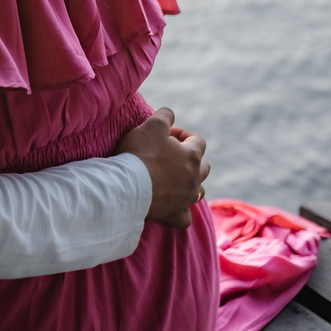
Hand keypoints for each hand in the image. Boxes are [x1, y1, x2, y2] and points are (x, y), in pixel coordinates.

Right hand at [116, 107, 208, 228]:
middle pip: (203, 167)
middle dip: (191, 159)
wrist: (127, 187)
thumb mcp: (151, 125)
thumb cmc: (139, 154)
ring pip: (198, 191)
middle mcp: (194, 178)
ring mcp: (186, 198)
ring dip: (190, 184)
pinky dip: (180, 210)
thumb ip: (164, 115)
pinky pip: (185, 216)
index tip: (167, 134)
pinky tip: (173, 206)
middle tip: (170, 155)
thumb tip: (170, 113)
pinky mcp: (175, 215)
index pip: (197, 141)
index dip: (183, 135)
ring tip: (173, 179)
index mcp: (192, 155)